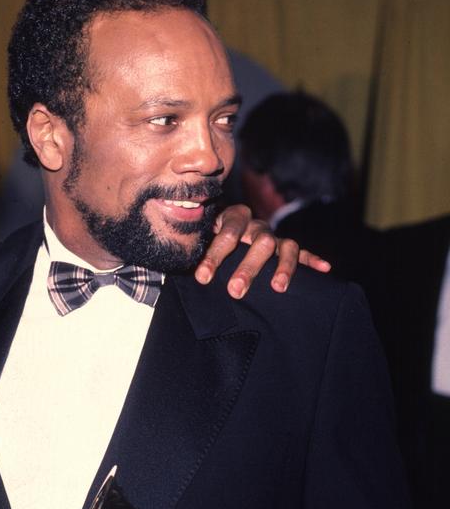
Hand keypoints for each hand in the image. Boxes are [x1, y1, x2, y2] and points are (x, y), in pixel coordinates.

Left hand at [195, 204, 330, 297]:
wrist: (217, 226)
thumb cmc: (206, 238)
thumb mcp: (197, 239)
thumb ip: (193, 250)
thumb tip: (183, 274)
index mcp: (232, 218)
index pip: (227, 233)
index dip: (215, 255)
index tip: (203, 278)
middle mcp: (255, 225)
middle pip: (258, 242)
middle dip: (247, 268)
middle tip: (235, 291)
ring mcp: (272, 235)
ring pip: (282, 246)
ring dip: (281, 267)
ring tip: (278, 288)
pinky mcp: (285, 246)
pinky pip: (301, 252)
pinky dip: (312, 260)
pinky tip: (325, 269)